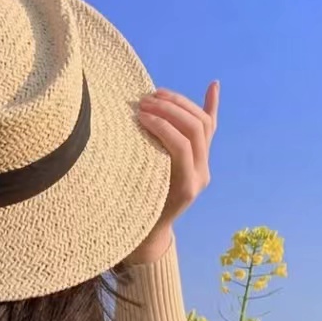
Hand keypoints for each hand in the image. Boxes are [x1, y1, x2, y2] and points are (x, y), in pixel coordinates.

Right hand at [121, 82, 219, 264]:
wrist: (152, 235)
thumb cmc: (136, 219)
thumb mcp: (132, 200)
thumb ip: (131, 175)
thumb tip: (108, 145)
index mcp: (186, 185)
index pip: (180, 146)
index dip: (161, 126)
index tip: (139, 115)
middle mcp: (200, 174)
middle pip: (195, 130)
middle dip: (170, 111)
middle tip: (145, 102)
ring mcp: (203, 165)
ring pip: (203, 125)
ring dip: (181, 104)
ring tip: (157, 95)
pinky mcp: (201, 158)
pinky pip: (210, 129)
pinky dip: (211, 106)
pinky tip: (213, 86)